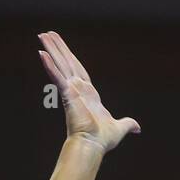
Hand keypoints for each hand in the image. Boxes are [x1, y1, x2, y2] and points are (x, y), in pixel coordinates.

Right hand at [37, 31, 140, 152]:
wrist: (93, 145)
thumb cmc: (102, 139)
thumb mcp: (119, 127)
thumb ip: (127, 124)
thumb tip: (137, 128)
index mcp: (88, 94)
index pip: (78, 70)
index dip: (70, 58)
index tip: (63, 49)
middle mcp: (77, 89)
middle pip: (67, 62)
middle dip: (58, 48)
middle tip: (47, 34)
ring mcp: (71, 90)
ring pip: (60, 65)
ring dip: (51, 49)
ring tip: (42, 35)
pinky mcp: (67, 94)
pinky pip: (57, 77)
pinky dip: (50, 66)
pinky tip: (41, 53)